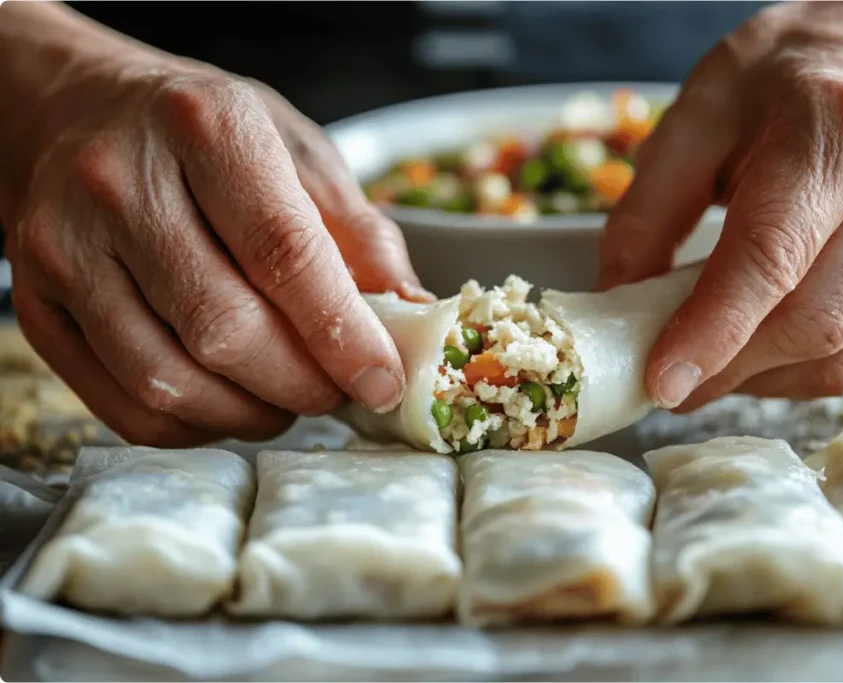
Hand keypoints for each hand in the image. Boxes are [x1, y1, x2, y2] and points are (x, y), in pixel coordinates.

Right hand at [5, 48, 424, 445]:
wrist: (73, 111)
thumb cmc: (198, 133)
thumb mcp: (295, 150)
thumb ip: (358, 232)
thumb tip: (411, 312)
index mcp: (206, 128)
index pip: (284, 253)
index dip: (342, 333)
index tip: (381, 380)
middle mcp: (120, 183)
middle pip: (225, 328)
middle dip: (302, 383)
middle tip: (336, 388)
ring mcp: (64, 248)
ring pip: (170, 379)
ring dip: (250, 414)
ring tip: (286, 396)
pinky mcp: (37, 306)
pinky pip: (124, 404)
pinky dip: (194, 426)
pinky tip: (229, 403)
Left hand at [598, 1, 842, 411]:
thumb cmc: (784, 86)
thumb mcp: (694, 117)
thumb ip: (647, 210)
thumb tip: (618, 303)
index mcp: (838, 129)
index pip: (773, 253)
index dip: (713, 329)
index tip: (661, 381)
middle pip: (814, 321)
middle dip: (729, 368)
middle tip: (668, 379)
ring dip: (764, 378)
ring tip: (715, 357)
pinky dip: (804, 373)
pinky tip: (768, 345)